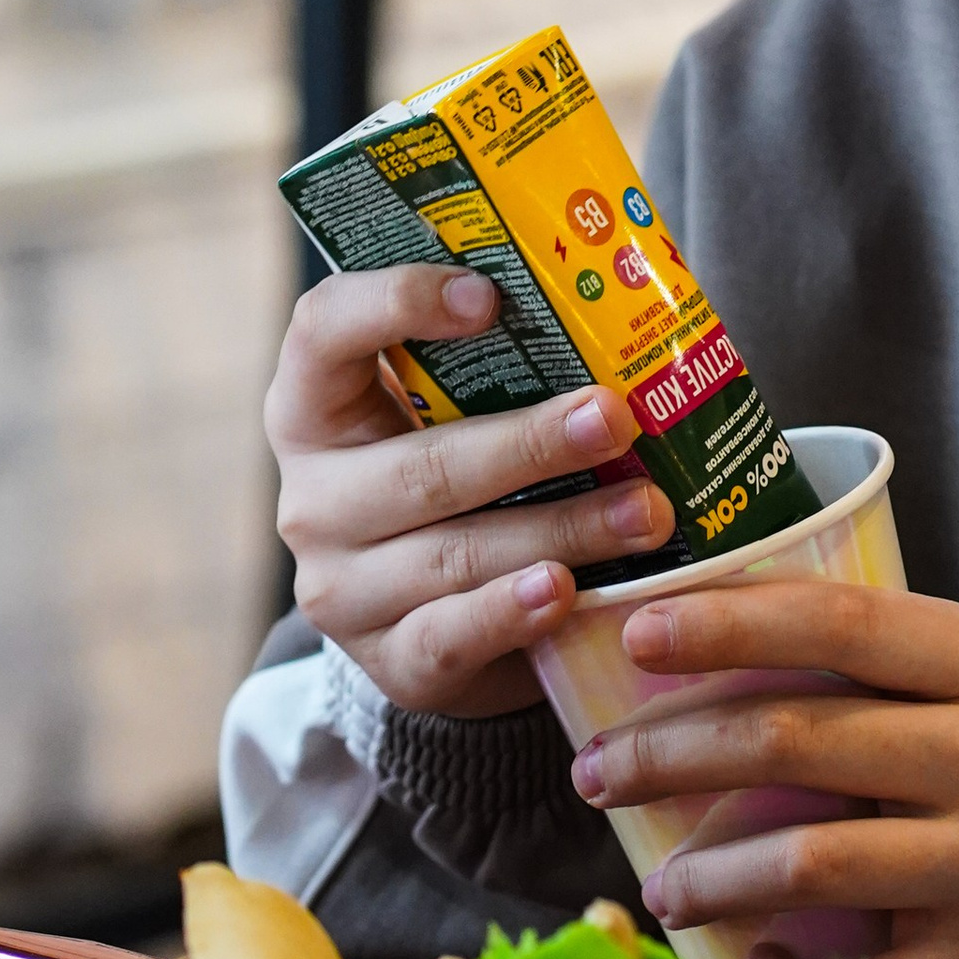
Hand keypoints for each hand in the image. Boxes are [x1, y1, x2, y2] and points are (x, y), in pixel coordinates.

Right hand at [267, 266, 672, 715]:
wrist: (449, 626)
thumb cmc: (469, 487)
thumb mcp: (462, 420)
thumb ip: (509, 369)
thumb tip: (625, 310)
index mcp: (316, 407)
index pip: (324, 329)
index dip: (396, 302)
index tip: (490, 296)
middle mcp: (313, 498)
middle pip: (421, 465)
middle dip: (528, 442)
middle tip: (615, 417)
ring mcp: (342, 588)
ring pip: (453, 552)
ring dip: (561, 529)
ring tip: (645, 512)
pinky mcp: (389, 661)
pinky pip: (449, 635)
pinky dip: (510, 612)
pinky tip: (564, 590)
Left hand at [571, 575, 958, 958]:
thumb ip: (891, 692)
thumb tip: (715, 692)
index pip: (838, 621)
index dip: (726, 622)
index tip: (638, 632)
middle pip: (797, 736)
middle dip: (671, 754)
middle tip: (599, 774)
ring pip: (810, 862)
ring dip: (710, 877)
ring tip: (661, 889)